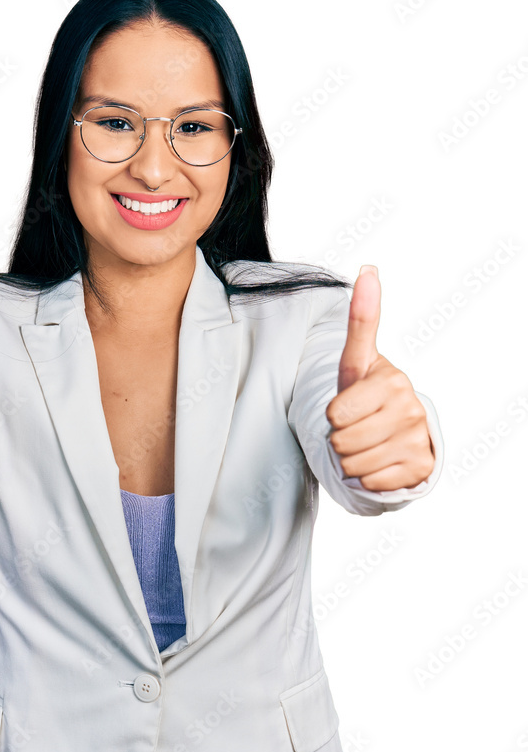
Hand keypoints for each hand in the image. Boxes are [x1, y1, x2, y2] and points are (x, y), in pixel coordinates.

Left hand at [325, 265, 434, 490]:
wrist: (399, 431)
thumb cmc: (368, 394)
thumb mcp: (357, 360)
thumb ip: (362, 320)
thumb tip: (369, 268)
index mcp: (390, 380)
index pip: (334, 414)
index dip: (332, 415)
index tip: (348, 404)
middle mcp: (409, 407)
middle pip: (341, 442)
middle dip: (341, 439)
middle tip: (357, 427)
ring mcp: (417, 438)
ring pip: (353, 465)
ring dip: (352, 460)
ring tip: (367, 443)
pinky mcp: (420, 468)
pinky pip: (372, 483)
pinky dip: (369, 478)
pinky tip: (381, 460)